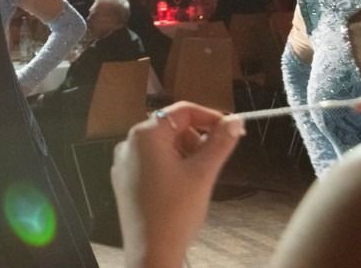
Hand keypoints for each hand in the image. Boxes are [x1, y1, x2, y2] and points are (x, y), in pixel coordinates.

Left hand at [111, 102, 244, 267]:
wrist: (151, 250)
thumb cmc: (176, 211)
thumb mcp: (203, 173)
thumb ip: (220, 143)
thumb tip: (235, 121)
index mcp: (145, 135)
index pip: (181, 111)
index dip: (210, 116)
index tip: (232, 129)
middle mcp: (129, 143)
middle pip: (171, 127)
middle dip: (197, 138)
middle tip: (215, 159)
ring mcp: (125, 162)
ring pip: (163, 145)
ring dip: (185, 153)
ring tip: (199, 177)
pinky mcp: (125, 179)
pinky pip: (152, 161)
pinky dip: (172, 165)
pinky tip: (183, 186)